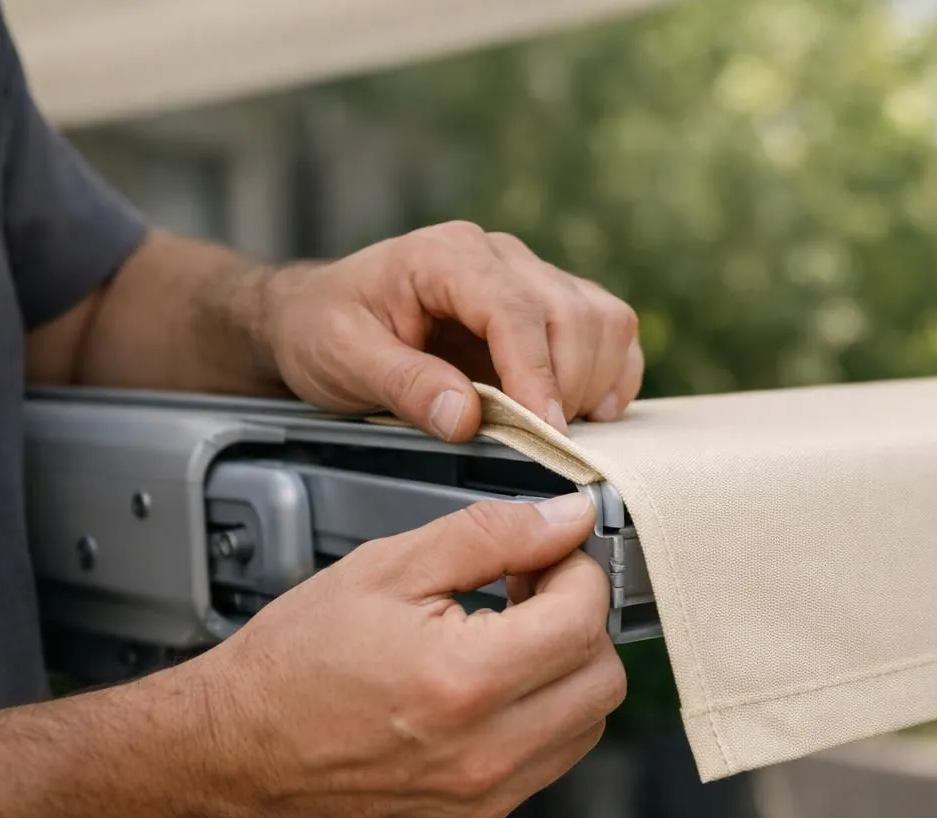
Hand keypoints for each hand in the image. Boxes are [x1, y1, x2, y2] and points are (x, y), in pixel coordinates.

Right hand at [187, 491, 624, 817]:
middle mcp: (484, 753)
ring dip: (562, 675)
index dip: (576, 572)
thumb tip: (565, 518)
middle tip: (527, 596)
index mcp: (465, 682)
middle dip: (578, 624)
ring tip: (500, 643)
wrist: (229, 751)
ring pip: (585, 725)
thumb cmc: (292, 662)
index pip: (586, 618)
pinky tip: (481, 694)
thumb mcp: (388, 568)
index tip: (547, 557)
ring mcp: (482, 800)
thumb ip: (491, 535)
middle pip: (603, 678)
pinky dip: (535, 722)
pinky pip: (545, 765)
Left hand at [262, 222, 644, 438]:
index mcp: (446, 256)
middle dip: (570, 386)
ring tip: (559, 426)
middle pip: (573, 313)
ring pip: (604, 318)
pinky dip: (614, 372)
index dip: (537, 374)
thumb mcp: (343, 359)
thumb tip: (466, 418)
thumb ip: (404, 385)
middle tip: (546, 442)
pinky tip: (591, 410)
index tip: (548, 428)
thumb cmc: (327, 328)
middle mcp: (499, 256)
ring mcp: (531, 275)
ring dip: (595, 381)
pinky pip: (611, 328)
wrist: (321, 312)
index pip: (514, 309)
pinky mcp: (551, 302)